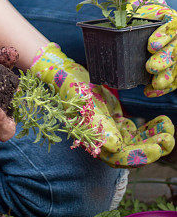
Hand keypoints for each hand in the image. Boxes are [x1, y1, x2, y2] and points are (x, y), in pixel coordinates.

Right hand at [31, 44, 175, 166]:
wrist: (68, 77)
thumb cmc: (73, 90)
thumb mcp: (85, 105)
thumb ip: (99, 126)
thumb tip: (115, 147)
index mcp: (95, 144)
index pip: (121, 158)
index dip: (140, 155)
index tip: (157, 147)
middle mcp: (105, 144)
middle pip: (134, 153)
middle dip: (153, 147)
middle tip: (168, 138)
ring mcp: (113, 134)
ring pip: (139, 143)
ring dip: (155, 138)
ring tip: (169, 127)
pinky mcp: (118, 124)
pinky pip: (139, 132)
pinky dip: (151, 128)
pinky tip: (163, 121)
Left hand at [126, 0, 176, 96]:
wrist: (150, 15)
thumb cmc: (142, 9)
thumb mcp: (138, 5)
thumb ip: (131, 3)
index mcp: (172, 19)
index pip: (172, 28)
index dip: (163, 37)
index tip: (150, 46)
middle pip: (176, 49)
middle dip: (164, 60)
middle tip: (150, 67)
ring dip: (167, 77)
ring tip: (155, 84)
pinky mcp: (174, 65)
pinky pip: (174, 78)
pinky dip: (164, 87)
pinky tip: (150, 92)